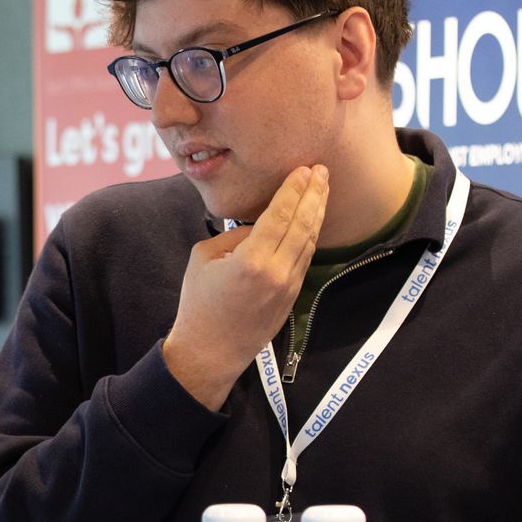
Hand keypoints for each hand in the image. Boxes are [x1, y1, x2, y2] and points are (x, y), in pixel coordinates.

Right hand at [162, 165, 328, 408]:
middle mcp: (276, 273)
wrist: (210, 352)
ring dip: (317, 213)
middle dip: (314, 194)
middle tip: (321, 170)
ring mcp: (288, 287)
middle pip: (303, 224)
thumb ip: (234, 236)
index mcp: (251, 261)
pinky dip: (310, 235)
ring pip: (309, 241)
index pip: (280, 215)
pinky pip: (305, 259)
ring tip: (322, 189)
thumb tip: (256, 224)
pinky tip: (312, 220)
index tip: (304, 170)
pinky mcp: (292, 298)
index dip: (294, 190)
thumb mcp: (203, 258)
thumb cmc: (198, 304)